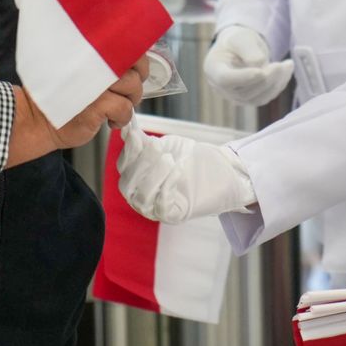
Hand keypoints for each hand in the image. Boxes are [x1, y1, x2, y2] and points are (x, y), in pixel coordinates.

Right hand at [7, 58, 148, 165]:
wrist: (38, 120)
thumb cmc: (61, 96)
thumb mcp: (80, 69)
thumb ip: (101, 60)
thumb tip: (134, 61)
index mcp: (89, 50)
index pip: (125, 44)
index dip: (136, 57)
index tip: (134, 68)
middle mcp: (93, 63)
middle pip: (135, 64)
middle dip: (137, 79)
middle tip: (127, 90)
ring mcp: (95, 85)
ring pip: (132, 86)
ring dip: (130, 99)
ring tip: (117, 106)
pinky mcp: (96, 106)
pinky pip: (125, 109)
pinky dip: (122, 118)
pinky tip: (110, 120)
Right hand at [116, 124, 255, 222]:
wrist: (222, 172)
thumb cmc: (192, 160)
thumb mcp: (168, 146)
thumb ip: (145, 141)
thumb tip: (125, 129)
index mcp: (136, 177)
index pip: (123, 166)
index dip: (128, 151)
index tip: (136, 134)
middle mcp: (140, 195)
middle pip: (127, 184)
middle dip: (141, 164)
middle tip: (157, 146)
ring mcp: (155, 209)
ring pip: (142, 198)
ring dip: (153, 177)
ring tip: (169, 159)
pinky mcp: (173, 216)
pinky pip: (162, 207)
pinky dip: (167, 188)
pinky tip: (178, 171)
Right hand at [204, 26, 292, 104]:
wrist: (240, 48)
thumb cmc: (237, 41)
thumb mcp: (241, 38)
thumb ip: (249, 50)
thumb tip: (261, 65)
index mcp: (213, 69)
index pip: (225, 79)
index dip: (243, 78)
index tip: (260, 71)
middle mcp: (221, 88)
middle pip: (244, 91)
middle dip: (265, 79)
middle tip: (280, 65)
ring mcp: (235, 97)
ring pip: (257, 98)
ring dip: (275, 83)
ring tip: (287, 65)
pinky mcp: (250, 100)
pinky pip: (266, 97)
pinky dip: (279, 85)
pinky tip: (286, 71)